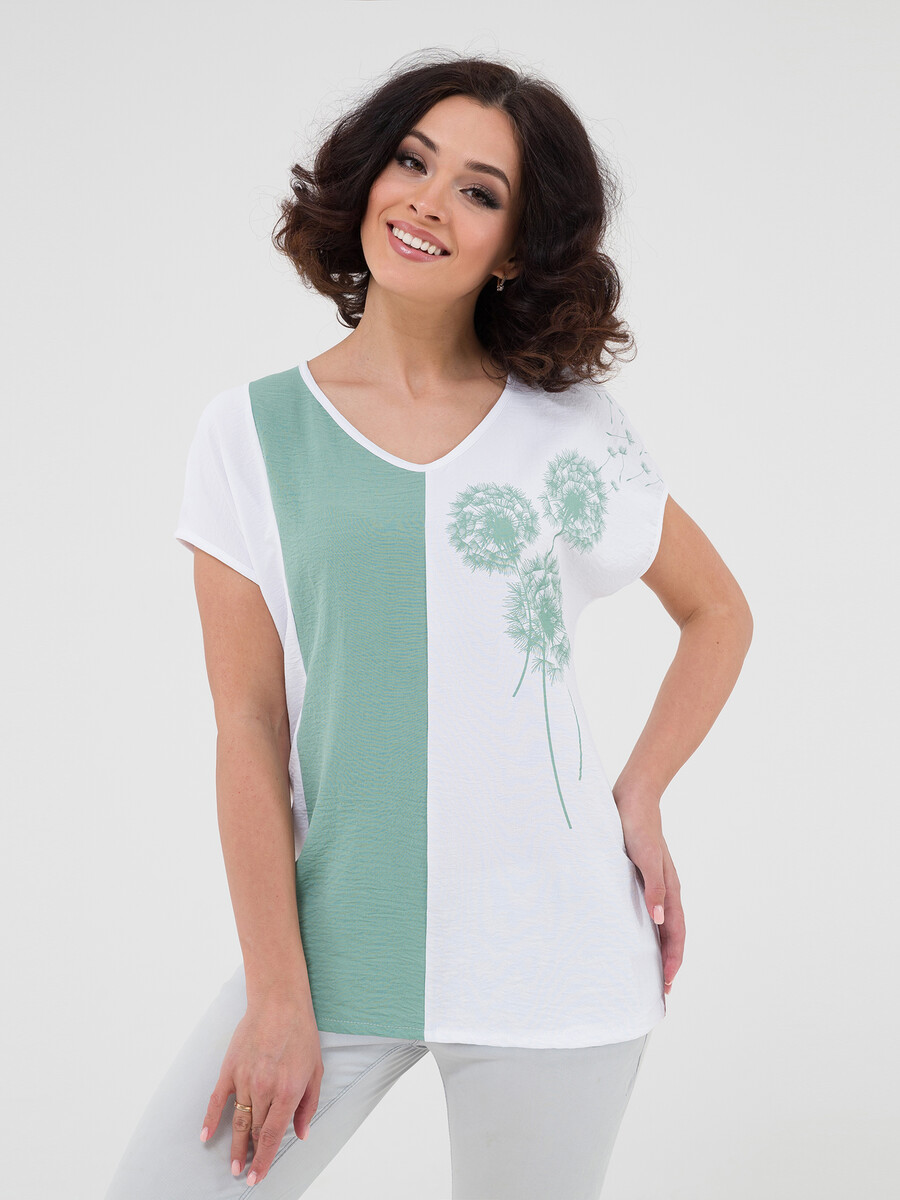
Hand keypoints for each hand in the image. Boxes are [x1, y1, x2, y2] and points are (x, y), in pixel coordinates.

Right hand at [200, 999, 323, 1186]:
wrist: (279, 1002)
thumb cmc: (301, 1034)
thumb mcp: (315, 1070)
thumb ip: (308, 1106)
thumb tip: (301, 1133)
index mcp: (287, 1092)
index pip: (271, 1136)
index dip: (263, 1160)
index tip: (256, 1177)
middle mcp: (264, 1090)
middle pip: (253, 1131)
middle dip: (249, 1154)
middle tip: (245, 1171)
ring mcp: (244, 1080)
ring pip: (237, 1121)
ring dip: (233, 1145)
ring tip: (232, 1164)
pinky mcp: (229, 1069)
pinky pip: (216, 1100)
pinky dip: (209, 1120)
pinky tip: (204, 1136)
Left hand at [615, 796, 684, 996]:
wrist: (633, 797)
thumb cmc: (638, 826)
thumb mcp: (646, 858)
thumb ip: (654, 887)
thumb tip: (659, 919)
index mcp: (670, 889)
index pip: (675, 933)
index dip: (672, 959)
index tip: (666, 984)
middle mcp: (665, 890)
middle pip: (670, 934)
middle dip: (667, 962)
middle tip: (660, 990)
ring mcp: (653, 884)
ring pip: (660, 924)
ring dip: (657, 948)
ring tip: (649, 971)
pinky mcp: (640, 876)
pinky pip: (646, 910)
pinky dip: (645, 928)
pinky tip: (633, 933)